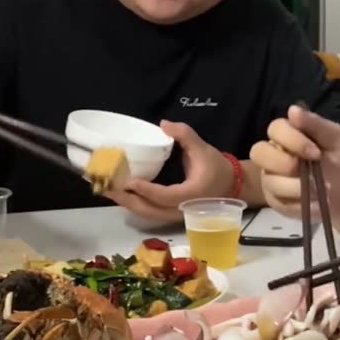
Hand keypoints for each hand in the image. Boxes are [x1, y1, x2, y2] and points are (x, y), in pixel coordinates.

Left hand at [102, 120, 234, 222]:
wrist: (231, 186)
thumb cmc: (216, 167)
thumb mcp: (203, 148)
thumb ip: (185, 134)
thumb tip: (164, 123)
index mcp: (191, 194)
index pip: (165, 196)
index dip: (147, 190)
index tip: (130, 181)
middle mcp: (182, 209)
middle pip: (150, 209)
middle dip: (127, 199)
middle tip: (108, 186)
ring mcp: (175, 215)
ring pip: (147, 213)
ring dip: (127, 203)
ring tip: (108, 190)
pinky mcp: (171, 214)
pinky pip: (149, 212)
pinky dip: (134, 204)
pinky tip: (122, 194)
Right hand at [249, 104, 339, 219]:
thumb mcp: (338, 140)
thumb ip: (316, 124)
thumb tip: (293, 109)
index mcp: (288, 134)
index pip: (275, 128)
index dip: (293, 140)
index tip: (316, 153)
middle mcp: (274, 153)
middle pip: (259, 152)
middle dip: (284, 163)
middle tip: (308, 173)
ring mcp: (271, 177)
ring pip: (269, 180)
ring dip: (296, 187)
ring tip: (319, 191)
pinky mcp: (274, 200)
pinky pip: (276, 202)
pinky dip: (298, 204)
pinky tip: (315, 203)